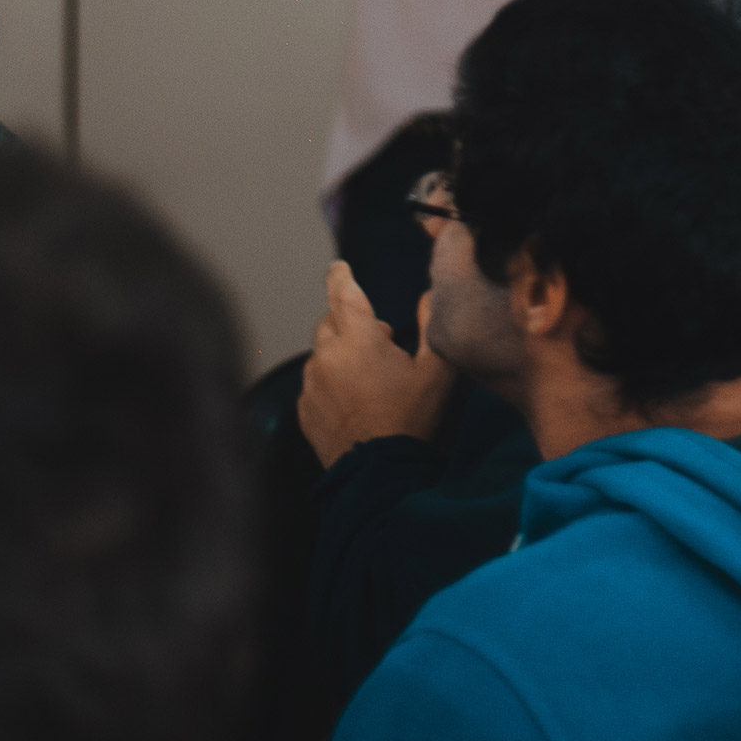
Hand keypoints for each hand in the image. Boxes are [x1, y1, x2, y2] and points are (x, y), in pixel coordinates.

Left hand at [297, 261, 452, 464]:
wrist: (381, 473)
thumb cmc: (413, 418)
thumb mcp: (436, 370)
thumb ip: (431, 325)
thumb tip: (428, 294)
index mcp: (359, 340)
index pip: (343, 293)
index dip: (340, 276)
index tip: (339, 267)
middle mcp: (327, 356)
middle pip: (329, 322)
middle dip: (349, 322)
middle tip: (378, 342)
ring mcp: (311, 385)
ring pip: (321, 354)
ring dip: (339, 355)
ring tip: (367, 378)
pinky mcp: (304, 411)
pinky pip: (314, 383)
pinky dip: (329, 382)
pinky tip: (353, 401)